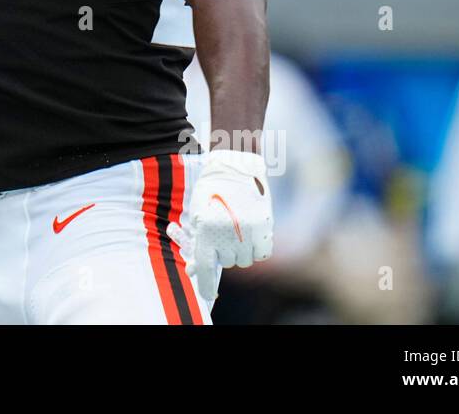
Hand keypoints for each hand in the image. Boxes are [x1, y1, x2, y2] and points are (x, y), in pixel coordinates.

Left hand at [169, 150, 272, 300]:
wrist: (234, 165)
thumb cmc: (210, 190)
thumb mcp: (196, 214)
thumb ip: (196, 243)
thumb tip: (193, 271)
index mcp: (206, 230)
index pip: (206, 269)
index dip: (205, 285)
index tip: (207, 295)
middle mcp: (228, 234)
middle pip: (227, 263)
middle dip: (222, 253)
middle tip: (221, 234)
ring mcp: (248, 232)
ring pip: (245, 260)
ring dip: (240, 251)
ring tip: (235, 229)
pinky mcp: (265, 226)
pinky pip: (263, 254)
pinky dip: (257, 248)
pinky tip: (250, 233)